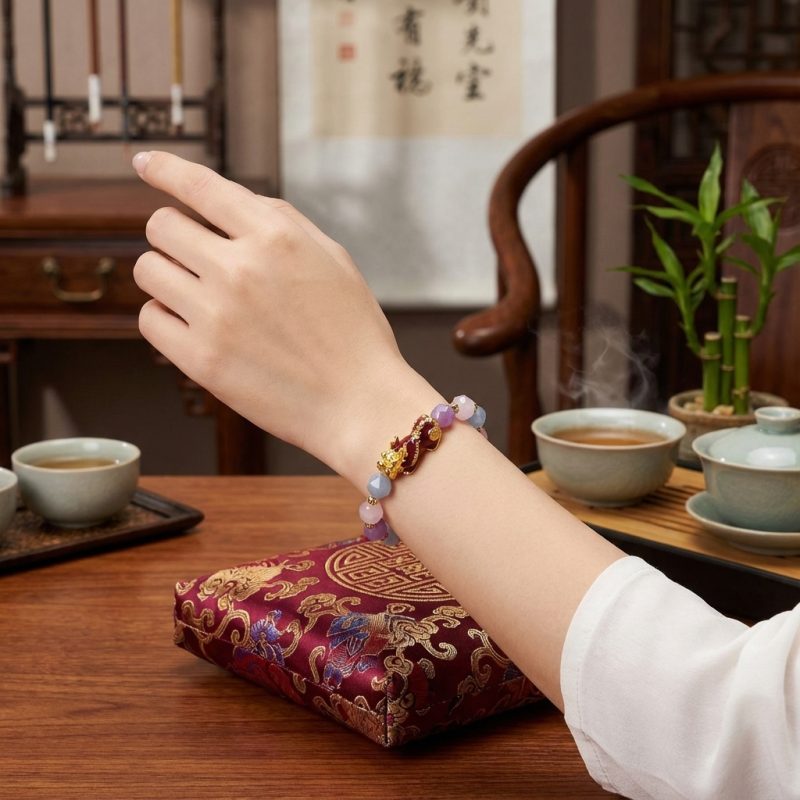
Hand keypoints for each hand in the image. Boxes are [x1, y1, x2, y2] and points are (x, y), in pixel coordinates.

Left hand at [132, 151, 437, 478]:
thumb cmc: (354, 334)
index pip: (200, 186)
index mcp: (277, 237)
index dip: (165, 168)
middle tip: (197, 257)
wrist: (359, 403)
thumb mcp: (334, 259)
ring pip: (147, 268)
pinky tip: (193, 325)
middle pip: (162, 225)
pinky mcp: (200, 359)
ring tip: (197, 293)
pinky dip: (165, 316)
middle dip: (175, 235)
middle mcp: (240, 268)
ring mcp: (216, 315)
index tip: (145, 162)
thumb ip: (282, 222)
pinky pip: (149, 318)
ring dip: (167, 274)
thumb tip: (232, 201)